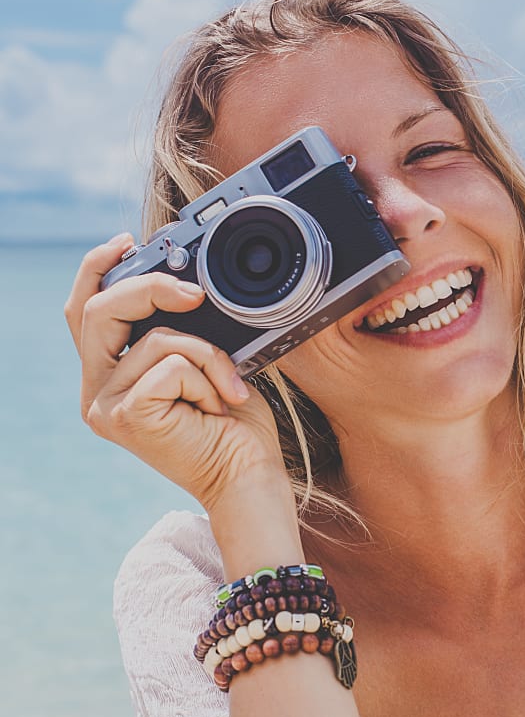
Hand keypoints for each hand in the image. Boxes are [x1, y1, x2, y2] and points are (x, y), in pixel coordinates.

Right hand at [64, 233, 291, 521]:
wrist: (249, 475)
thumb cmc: (234, 426)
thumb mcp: (204, 363)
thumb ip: (180, 330)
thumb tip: (184, 284)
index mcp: (109, 378)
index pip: (83, 311)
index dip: (97, 269)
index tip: (126, 241)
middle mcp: (96, 393)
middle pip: (98, 310)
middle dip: (150, 288)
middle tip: (195, 293)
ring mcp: (105, 406)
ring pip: (153, 338)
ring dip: (207, 354)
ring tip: (227, 388)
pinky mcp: (127, 416)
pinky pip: (170, 364)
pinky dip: (208, 375)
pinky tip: (218, 405)